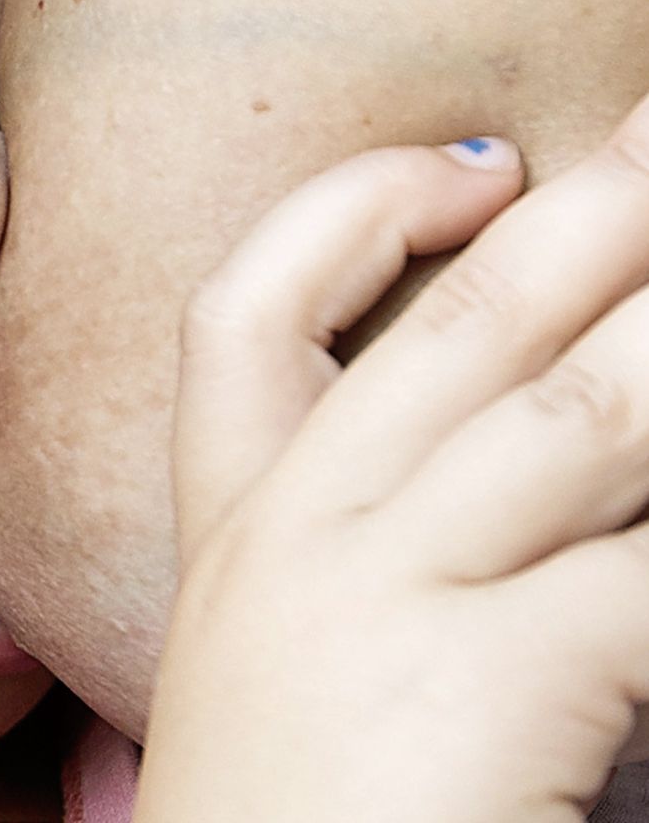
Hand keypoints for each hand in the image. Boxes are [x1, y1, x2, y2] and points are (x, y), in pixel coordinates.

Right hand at [137, 102, 648, 821]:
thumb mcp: (304, 657)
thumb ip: (397, 536)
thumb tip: (554, 418)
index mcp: (245, 527)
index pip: (244, 310)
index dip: (355, 211)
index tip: (477, 168)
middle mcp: (296, 537)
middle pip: (455, 324)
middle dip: (589, 209)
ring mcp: (379, 601)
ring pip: (572, 413)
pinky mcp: (481, 685)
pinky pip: (644, 572)